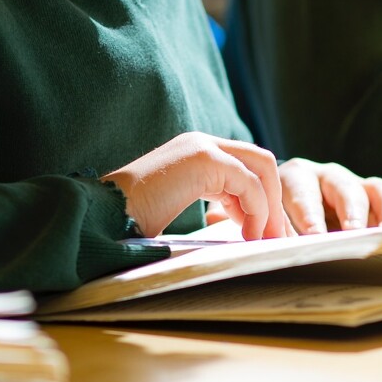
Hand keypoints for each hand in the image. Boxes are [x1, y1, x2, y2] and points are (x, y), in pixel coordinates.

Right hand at [103, 132, 289, 238]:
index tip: (263, 233)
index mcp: (193, 151)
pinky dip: (257, 211)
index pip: (245, 165)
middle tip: (277, 237)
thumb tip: (245, 226)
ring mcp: (201, 146)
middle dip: (274, 199)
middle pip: (260, 160)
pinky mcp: (203, 158)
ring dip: (270, 206)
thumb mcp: (179, 207)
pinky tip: (250, 236)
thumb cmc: (132, 221)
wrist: (103, 216)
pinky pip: (249, 183)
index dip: (260, 199)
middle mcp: (200, 142)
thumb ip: (209, 202)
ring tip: (267, 240)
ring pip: (260, 167)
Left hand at [277, 158, 381, 232]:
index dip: (311, 216)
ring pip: (377, 189)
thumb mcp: (274, 225)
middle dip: (351, 213)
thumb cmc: (279, 220)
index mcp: (298, 177)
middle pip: (346, 189)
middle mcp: (329, 176)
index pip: (305, 194)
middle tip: (355, 235)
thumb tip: (289, 256)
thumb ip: (281, 236)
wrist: (288, 210)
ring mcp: (356, 184)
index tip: (316, 238)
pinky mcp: (376, 197)